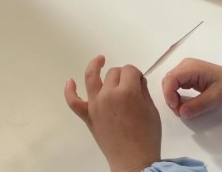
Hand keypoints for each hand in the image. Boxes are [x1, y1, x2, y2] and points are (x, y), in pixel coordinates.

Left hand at [65, 55, 160, 171]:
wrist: (134, 161)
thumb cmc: (147, 137)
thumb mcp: (152, 110)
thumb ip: (143, 91)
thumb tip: (137, 80)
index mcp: (127, 91)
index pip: (130, 70)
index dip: (136, 73)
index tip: (139, 80)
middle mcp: (108, 94)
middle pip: (114, 73)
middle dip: (123, 75)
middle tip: (130, 85)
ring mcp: (95, 104)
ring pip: (93, 77)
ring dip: (95, 65)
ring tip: (100, 59)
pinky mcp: (87, 115)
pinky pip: (73, 100)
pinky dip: (69, 90)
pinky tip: (70, 81)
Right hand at [162, 58, 221, 118]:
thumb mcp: (215, 98)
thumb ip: (197, 106)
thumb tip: (181, 113)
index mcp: (191, 67)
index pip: (171, 78)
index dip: (169, 94)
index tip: (176, 108)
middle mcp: (186, 65)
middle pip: (168, 80)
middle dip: (169, 97)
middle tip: (179, 112)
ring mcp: (187, 69)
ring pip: (170, 82)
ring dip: (172, 96)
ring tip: (181, 109)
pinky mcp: (189, 75)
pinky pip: (176, 84)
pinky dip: (176, 94)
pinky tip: (183, 103)